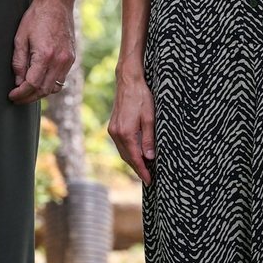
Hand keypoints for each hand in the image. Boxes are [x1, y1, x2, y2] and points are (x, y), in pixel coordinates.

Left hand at [8, 0, 75, 103]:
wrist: (57, 3)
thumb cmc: (36, 17)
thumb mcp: (20, 38)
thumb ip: (19, 62)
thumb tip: (18, 81)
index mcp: (45, 55)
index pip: (32, 84)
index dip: (21, 93)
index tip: (12, 96)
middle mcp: (59, 60)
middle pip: (44, 90)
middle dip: (29, 97)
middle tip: (17, 98)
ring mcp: (68, 60)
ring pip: (54, 87)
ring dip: (40, 93)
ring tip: (27, 92)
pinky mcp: (72, 58)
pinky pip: (61, 79)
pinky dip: (50, 84)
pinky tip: (39, 81)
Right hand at [108, 70, 155, 185]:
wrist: (128, 82)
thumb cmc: (142, 97)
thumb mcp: (150, 118)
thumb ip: (148, 139)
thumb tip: (149, 158)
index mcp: (126, 133)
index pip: (135, 158)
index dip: (142, 171)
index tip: (149, 181)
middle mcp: (116, 133)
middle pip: (127, 157)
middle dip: (137, 169)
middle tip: (149, 178)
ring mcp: (113, 130)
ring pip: (123, 152)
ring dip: (132, 161)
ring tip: (144, 169)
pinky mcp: (113, 126)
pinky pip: (121, 145)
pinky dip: (128, 152)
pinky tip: (137, 154)